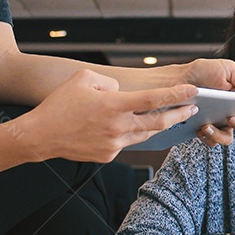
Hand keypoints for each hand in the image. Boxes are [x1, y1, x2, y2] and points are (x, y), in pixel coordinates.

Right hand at [20, 69, 198, 161]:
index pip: (154, 99)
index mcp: (114, 105)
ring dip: (158, 126)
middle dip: (178, 115)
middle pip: (158, 123)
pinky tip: (129, 126)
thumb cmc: (59, 104)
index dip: (177, 95)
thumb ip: (109, 81)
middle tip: (191, 109)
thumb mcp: (83, 78)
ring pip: (145, 134)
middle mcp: (118, 127)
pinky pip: (127, 142)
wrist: (40, 136)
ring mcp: (114, 144)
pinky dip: (131, 133)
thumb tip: (122, 91)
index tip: (194, 91)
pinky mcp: (108, 156)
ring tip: (168, 116)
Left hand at [179, 59, 234, 146]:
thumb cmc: (203, 71)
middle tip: (231, 119)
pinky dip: (207, 137)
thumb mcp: (228, 69)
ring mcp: (221, 123)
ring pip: (229, 138)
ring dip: (220, 135)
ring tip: (208, 125)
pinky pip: (212, 141)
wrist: (179, 79)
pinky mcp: (207, 130)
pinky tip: (200, 127)